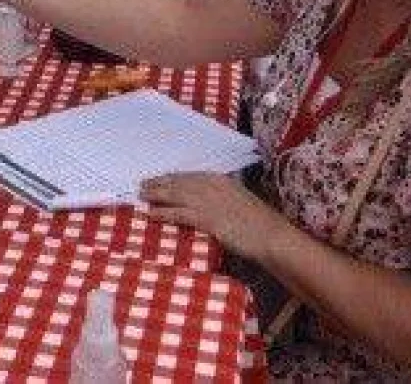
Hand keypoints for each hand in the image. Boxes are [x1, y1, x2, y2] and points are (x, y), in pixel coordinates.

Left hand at [139, 171, 283, 258]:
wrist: (270, 235)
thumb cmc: (258, 222)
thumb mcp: (238, 200)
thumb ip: (221, 196)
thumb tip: (205, 199)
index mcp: (221, 179)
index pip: (190, 175)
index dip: (172, 176)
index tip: (159, 177)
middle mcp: (212, 186)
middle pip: (179, 182)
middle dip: (159, 182)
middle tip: (142, 185)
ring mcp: (209, 201)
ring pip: (175, 194)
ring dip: (156, 194)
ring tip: (141, 196)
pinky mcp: (207, 218)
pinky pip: (179, 213)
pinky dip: (164, 213)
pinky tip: (152, 214)